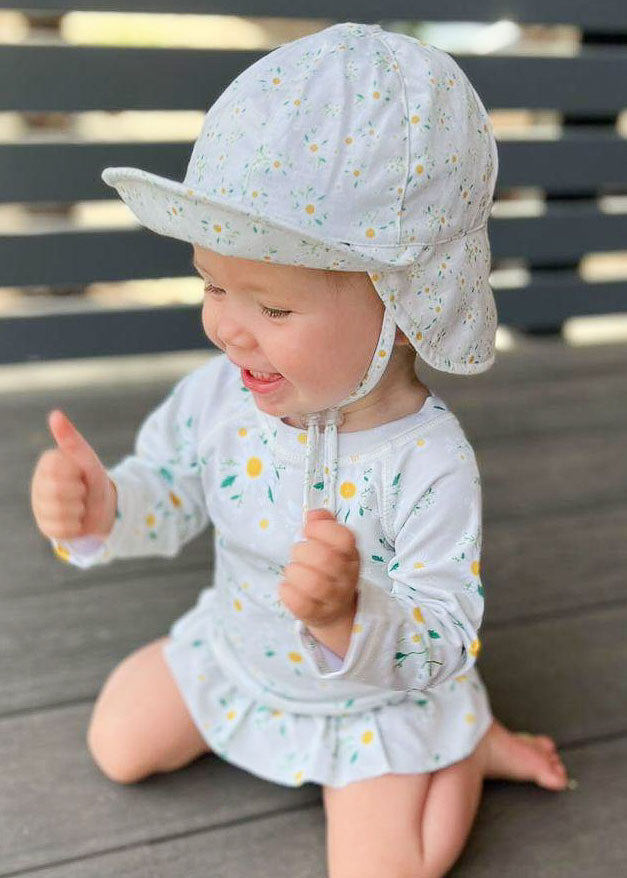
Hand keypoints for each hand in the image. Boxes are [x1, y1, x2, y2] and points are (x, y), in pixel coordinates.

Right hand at [30, 409, 117, 540]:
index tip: (79, 473)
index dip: (75, 473)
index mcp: (46, 465)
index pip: (57, 469)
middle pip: (57, 492)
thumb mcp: (87, 459)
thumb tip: (55, 414)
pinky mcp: (46, 527)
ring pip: (61, 511)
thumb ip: (71, 439)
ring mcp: (40, 507)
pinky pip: (63, 529)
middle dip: (78, 492)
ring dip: (80, 509)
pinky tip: (76, 519)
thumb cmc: (93, 479)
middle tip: (81, 491)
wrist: (104, 507)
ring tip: (79, 504)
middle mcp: (38, 484)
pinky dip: (77, 525)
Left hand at [279, 508, 359, 630]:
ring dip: (295, 571)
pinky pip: (300, 603)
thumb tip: (312, 515)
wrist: (334, 609)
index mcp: (350, 555)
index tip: (308, 530)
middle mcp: (346, 577)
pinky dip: (288, 591)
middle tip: (298, 553)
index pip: (344, 538)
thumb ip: (323, 524)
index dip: (322, 530)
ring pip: (313, 583)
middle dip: (303, 551)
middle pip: (325, 559)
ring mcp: (333, 598)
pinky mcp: (315, 614)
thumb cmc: (328, 570)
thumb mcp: (332, 545)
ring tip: (293, 570)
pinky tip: (288, 586)